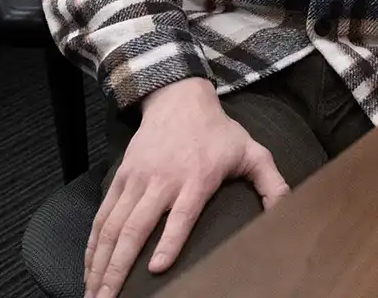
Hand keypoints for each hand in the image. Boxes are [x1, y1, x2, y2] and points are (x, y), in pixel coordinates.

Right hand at [84, 77, 288, 297]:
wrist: (180, 100)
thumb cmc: (219, 133)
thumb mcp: (252, 151)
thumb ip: (271, 183)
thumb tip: (288, 209)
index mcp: (196, 179)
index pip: (181, 215)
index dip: (169, 241)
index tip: (157, 268)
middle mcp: (162, 181)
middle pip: (135, 228)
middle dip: (119, 268)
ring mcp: (137, 180)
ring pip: (112, 226)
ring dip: (100, 263)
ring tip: (94, 294)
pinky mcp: (121, 178)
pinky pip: (102, 215)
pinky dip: (92, 244)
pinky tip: (88, 267)